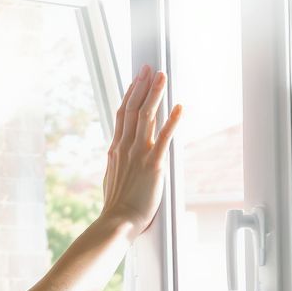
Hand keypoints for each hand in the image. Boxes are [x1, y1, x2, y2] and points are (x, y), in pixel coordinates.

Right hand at [100, 64, 182, 237]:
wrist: (117, 221)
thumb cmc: (116, 206)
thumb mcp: (112, 178)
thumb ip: (117, 162)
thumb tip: (117, 156)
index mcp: (115, 150)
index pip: (122, 115)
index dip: (130, 95)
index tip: (136, 80)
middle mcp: (125, 147)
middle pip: (133, 109)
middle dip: (141, 87)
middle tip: (148, 68)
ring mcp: (138, 155)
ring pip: (146, 117)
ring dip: (154, 95)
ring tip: (161, 77)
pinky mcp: (154, 165)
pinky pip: (164, 139)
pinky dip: (172, 121)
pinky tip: (179, 107)